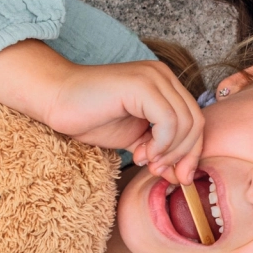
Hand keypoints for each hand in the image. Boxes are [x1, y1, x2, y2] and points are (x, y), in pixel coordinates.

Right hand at [0, 41, 202, 182]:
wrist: (56, 100)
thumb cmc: (90, 117)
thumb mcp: (135, 139)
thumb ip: (160, 151)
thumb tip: (182, 176)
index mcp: (165, 84)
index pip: (195, 121)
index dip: (191, 152)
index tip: (176, 176)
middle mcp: (163, 75)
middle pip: (196, 122)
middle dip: (183, 155)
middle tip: (159, 171)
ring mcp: (154, 77)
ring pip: (186, 123)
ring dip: (169, 152)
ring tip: (145, 159)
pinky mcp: (142, 85)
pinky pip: (169, 122)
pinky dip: (161, 144)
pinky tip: (140, 152)